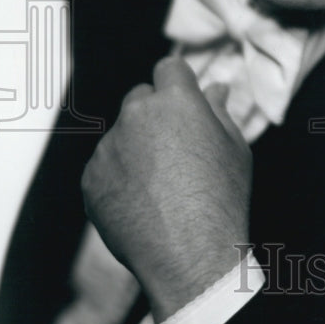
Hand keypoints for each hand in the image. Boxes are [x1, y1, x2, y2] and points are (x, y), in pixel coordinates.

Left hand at [81, 56, 251, 323]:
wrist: (190, 255)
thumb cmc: (222, 200)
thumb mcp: (235, 149)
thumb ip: (220, 112)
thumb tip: (215, 89)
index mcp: (176, 101)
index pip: (169, 68)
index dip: (178, 84)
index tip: (184, 104)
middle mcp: (136, 115)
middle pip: (140, 98)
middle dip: (154, 115)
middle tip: (175, 150)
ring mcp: (108, 147)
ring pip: (121, 135)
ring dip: (134, 148)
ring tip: (160, 187)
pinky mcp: (90, 178)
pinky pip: (104, 168)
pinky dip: (118, 179)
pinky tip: (141, 204)